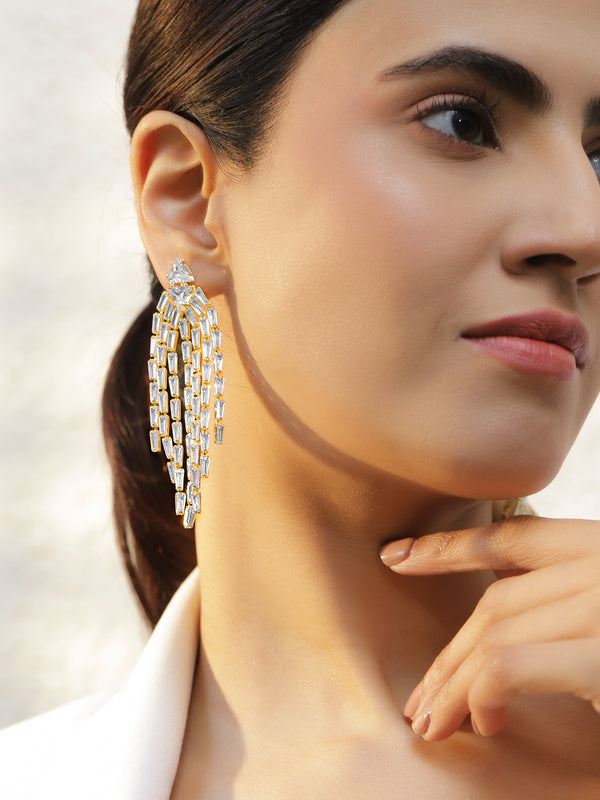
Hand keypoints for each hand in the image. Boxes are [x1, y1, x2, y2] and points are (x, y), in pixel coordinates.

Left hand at [380, 516, 599, 740]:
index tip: (396, 557)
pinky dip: (481, 696)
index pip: (512, 537)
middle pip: (497, 601)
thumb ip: (562, 594)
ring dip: (453, 686)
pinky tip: (486, 722)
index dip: (449, 547)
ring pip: (494, 636)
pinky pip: (508, 667)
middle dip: (449, 654)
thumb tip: (494, 594)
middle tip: (418, 699)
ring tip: (434, 723)